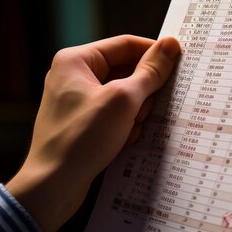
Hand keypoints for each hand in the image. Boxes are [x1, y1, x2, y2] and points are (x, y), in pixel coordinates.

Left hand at [6, 35, 180, 231]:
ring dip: (135, 112)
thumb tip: (170, 46)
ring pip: (124, 95)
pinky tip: (123, 141)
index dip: (154, 53)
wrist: (52, 187)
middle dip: (143, 92)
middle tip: (147, 109)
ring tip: (130, 129)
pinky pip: (115, 114)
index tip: (178, 62)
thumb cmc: (81, 139)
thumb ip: (150, 72)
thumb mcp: (123, 101)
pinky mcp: (82, 123)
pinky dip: (125, 125)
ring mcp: (77, 101)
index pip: (126, 44)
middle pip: (126, 70)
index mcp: (76, 60)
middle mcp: (74, 76)